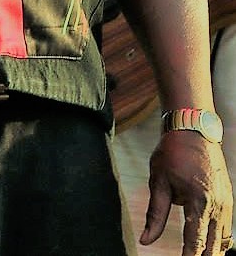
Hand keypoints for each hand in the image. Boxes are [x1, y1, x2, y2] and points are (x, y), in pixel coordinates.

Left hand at [143, 130, 232, 255]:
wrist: (193, 130)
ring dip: (212, 252)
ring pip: (222, 239)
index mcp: (200, 202)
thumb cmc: (172, 155)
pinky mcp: (227, 200)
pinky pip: (226, 228)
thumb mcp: (158, 182)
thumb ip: (155, 215)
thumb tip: (146, 240)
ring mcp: (226, 203)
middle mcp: (218, 206)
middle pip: (213, 245)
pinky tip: (212, 249)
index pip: (196, 241)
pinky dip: (220, 241)